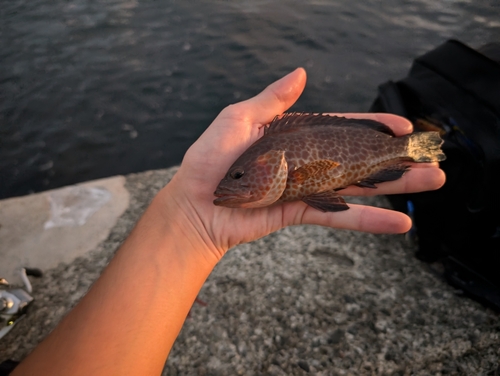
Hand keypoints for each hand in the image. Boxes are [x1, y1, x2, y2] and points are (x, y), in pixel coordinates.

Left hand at [161, 68, 444, 259]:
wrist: (194, 206)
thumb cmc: (209, 160)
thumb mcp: (238, 120)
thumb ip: (271, 101)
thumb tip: (301, 73)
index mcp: (294, 136)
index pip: (341, 128)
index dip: (371, 127)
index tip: (403, 127)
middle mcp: (305, 162)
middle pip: (357, 158)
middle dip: (394, 159)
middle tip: (430, 160)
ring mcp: (305, 188)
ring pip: (356, 186)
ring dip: (393, 187)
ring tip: (430, 182)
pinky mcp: (300, 212)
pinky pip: (338, 215)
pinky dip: (367, 219)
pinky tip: (398, 223)